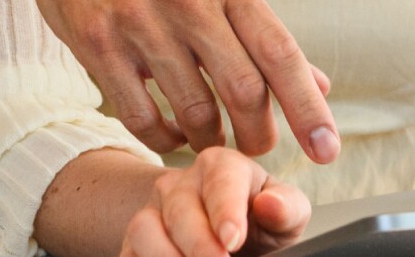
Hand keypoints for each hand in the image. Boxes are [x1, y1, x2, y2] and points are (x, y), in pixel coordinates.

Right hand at [0, 0, 340, 161]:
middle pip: (242, 90)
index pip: (280, 51)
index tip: (327, 151)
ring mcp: (138, 20)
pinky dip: (162, 138)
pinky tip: (168, 131)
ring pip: (193, 111)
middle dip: (258, 135)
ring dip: (209, 139)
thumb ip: (259, 28)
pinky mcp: (97, 43)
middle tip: (258, 149)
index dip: (308, 107)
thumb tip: (318, 84)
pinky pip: (140, 117)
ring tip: (210, 139)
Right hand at [122, 147, 311, 256]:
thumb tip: (270, 205)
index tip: (232, 239)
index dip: (225, 210)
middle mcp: (180, 183)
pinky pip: (127, 252)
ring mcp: (152, 211)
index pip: (220, 180)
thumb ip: (286, 208)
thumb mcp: (286, 215)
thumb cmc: (261, 222)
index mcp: (220, 165)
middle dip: (198, 244)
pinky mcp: (133, 241)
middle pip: (179, 208)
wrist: (230, 241)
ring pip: (144, 229)